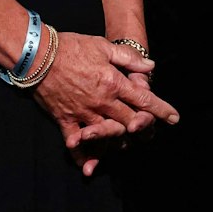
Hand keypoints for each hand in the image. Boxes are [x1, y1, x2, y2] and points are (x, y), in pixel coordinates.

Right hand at [32, 32, 179, 175]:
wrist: (38, 55)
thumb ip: (129, 58)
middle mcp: (102, 102)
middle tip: (151, 135)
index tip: (174, 118)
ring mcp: (83, 113)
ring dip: (118, 142)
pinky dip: (82, 154)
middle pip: (129, 120)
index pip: (143, 100)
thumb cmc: (72, 47)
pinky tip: (88, 165)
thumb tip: (150, 67)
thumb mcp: (104, 46)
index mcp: (114, 83)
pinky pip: (75, 142)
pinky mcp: (65, 119)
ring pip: (107, 135)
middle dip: (143, 128)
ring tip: (126, 147)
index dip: (160, 110)